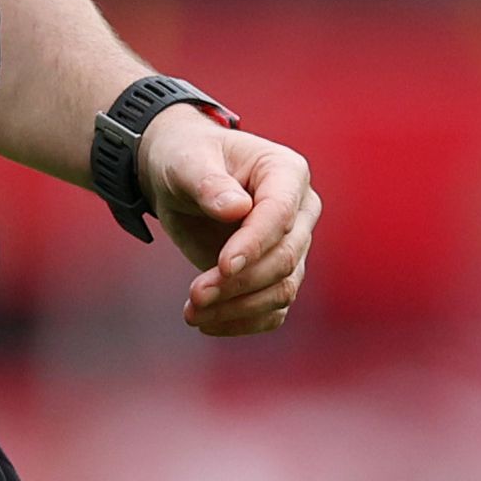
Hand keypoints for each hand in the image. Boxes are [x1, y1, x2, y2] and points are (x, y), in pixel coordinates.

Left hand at [136, 108, 317, 335]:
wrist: (180, 179)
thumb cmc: (187, 158)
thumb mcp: (187, 162)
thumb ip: (209, 184)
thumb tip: (237, 209)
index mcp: (286, 172)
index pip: (280, 214)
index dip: (255, 243)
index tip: (222, 266)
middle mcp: (300, 210)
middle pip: (286, 257)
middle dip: (240, 282)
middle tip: (195, 295)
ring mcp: (292, 245)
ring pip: (283, 289)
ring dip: (239, 308)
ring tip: (192, 312)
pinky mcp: (276, 274)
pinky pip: (273, 309)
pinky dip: (242, 322)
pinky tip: (207, 322)